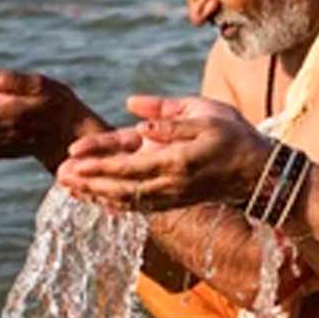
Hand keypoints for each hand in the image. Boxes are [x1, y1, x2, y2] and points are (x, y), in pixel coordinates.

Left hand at [56, 96, 270, 211]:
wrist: (260, 172)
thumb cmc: (234, 135)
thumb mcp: (205, 113)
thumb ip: (167, 115)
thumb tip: (132, 111)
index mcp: (176, 159)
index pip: (128, 163)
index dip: (99, 161)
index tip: (73, 157)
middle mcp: (170, 184)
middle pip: (120, 186)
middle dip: (87, 181)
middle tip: (58, 175)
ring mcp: (171, 197)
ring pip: (125, 200)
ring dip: (95, 194)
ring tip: (68, 187)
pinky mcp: (174, 203)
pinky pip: (137, 206)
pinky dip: (114, 203)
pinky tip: (96, 198)